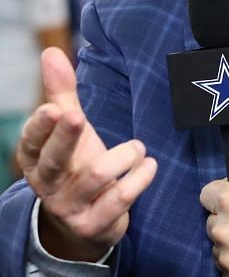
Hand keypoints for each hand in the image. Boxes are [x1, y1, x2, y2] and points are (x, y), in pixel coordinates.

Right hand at [17, 48, 157, 261]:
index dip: (40, 127)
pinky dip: (138, 180)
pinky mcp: (94, 224)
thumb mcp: (69, 133)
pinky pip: (118, 200)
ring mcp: (69, 207)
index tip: (54, 109)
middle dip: (65, 137)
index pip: (31, 143)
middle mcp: (47, 185)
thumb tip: (50, 52)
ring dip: (122, 157)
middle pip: (52, 161)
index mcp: (36, 161)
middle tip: (78, 116)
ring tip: (138, 147)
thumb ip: (61, 94)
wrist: (85, 224)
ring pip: (93, 178)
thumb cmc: (76, 166)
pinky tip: (150, 165)